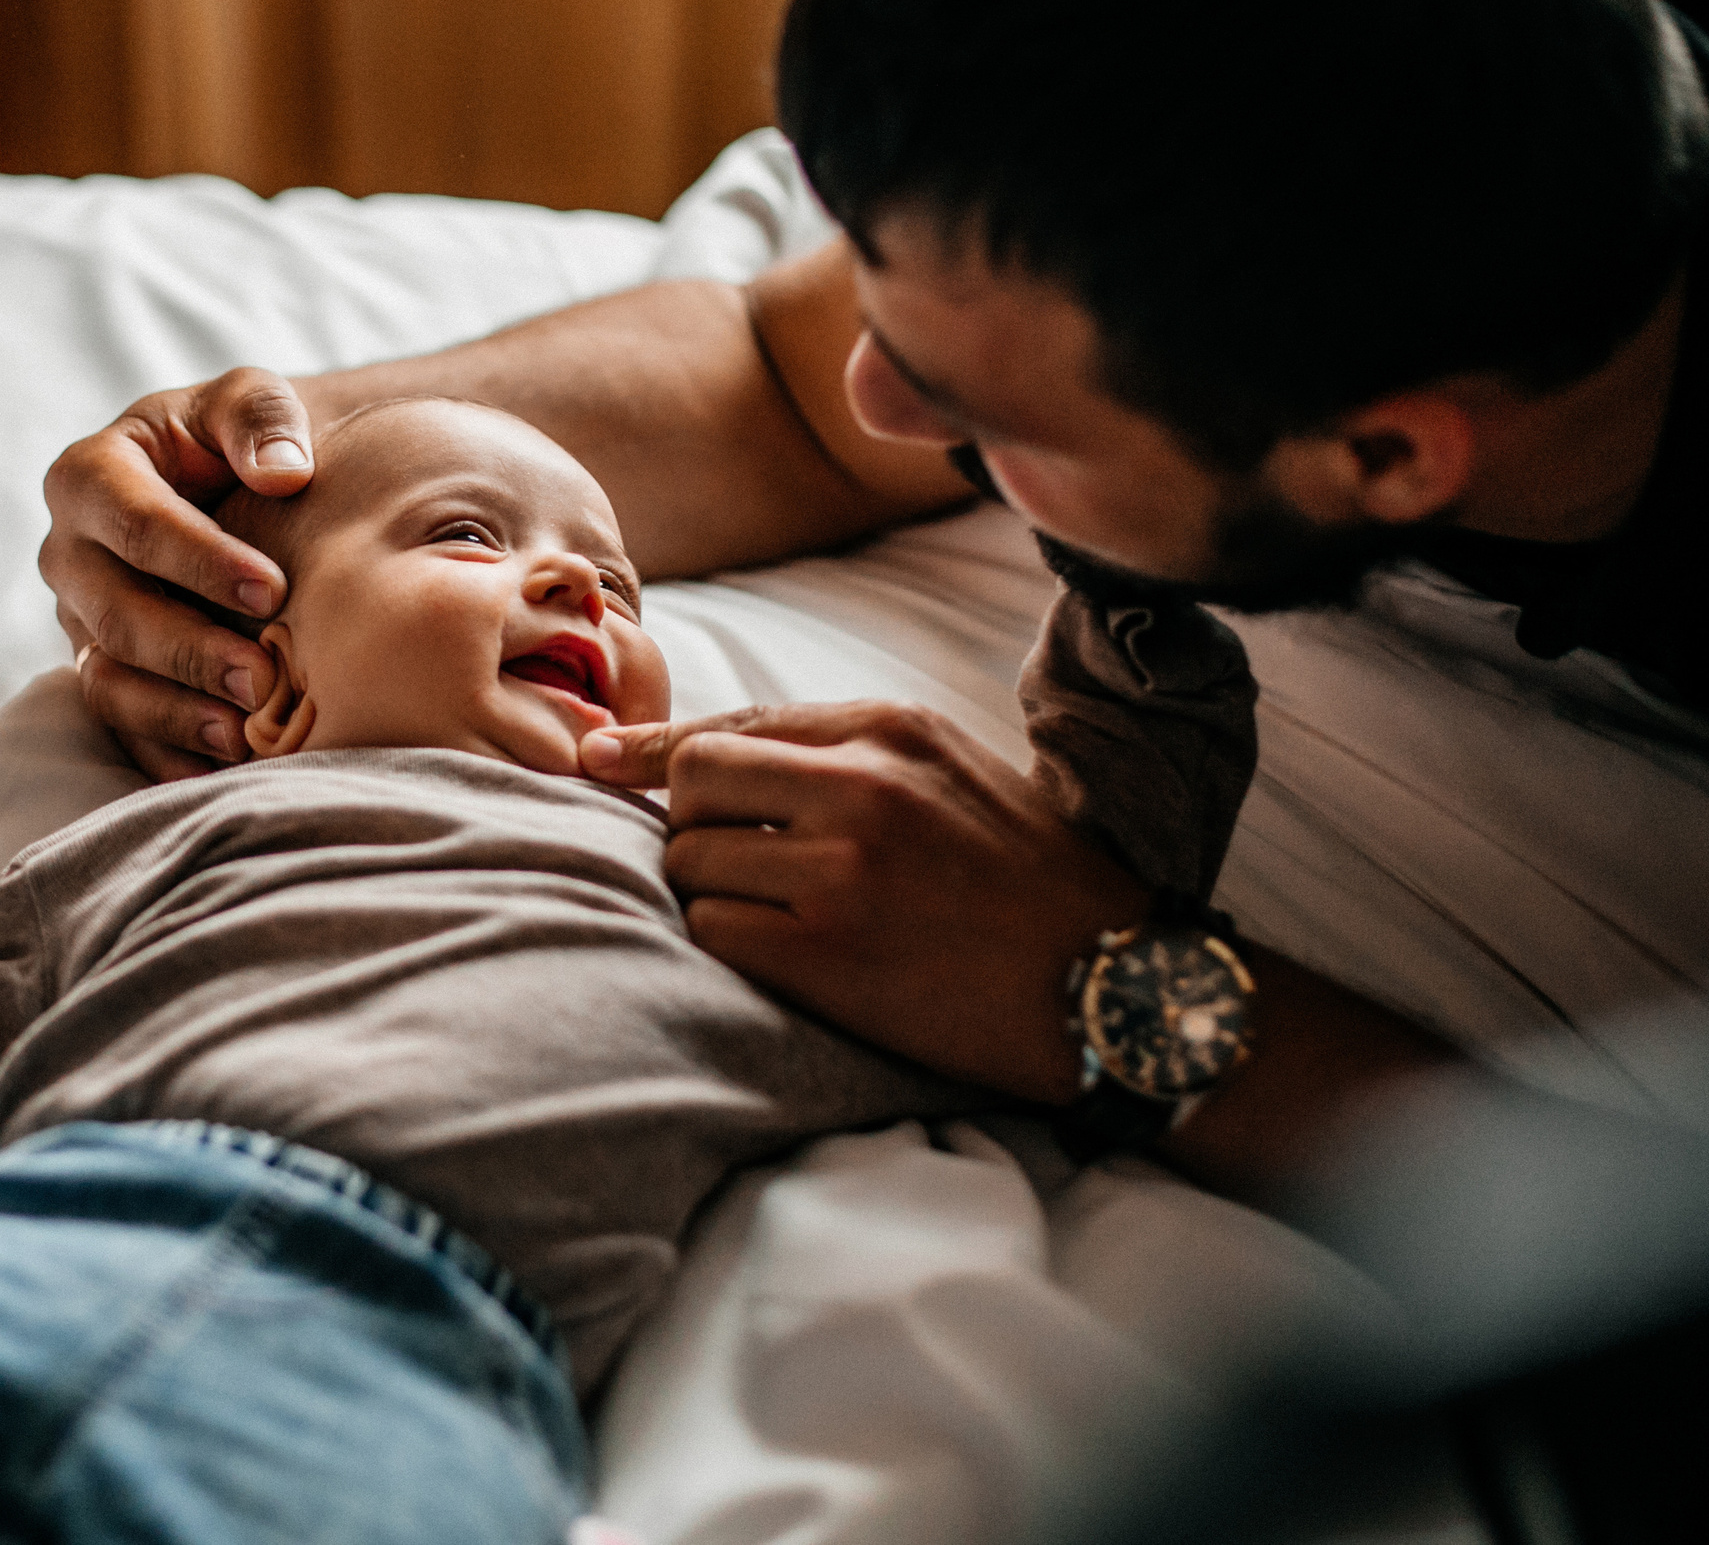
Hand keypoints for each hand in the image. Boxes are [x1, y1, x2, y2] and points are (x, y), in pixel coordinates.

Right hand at [40, 367, 318, 780]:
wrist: (236, 488)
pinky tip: (223, 773)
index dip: (199, 559)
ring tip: (242, 735)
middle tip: (261, 677)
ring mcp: (79, 621)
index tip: (273, 591)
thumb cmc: (239, 439)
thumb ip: (260, 417)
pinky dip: (167, 753)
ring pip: (108, 678)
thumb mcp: (246, 402)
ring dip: (173, 711)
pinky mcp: (102, 671)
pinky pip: (120, 724)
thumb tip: (284, 471)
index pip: (132, 522)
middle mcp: (68, 553)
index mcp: (89, 475)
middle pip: (115, 612)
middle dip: (189, 649)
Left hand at [581, 702, 1148, 1102]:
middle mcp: (860, 787)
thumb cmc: (1025, 878)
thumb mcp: (947, 772)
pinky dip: (728, 945)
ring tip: (781, 915)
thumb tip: (695, 753)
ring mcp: (839, 872)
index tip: (598, 760)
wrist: (1110, 982)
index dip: (653, 748)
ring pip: (691, 863)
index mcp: (889, 731)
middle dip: (691, 825)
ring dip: (711, 892)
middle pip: (691, 785)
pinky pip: (711, 933)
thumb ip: (838, 752)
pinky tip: (784, 956)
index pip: (731, 726)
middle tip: (735, 864)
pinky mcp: (824, 954)